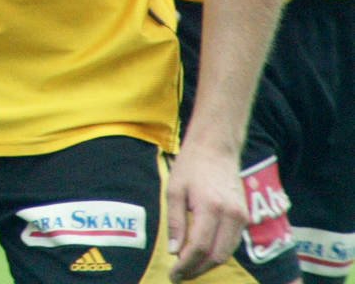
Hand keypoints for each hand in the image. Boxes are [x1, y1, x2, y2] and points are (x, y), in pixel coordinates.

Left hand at [163, 143, 247, 279]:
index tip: (173, 274)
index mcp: (210, 207)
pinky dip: (217, 254)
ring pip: (227, 253)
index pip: (200, 247)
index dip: (186, 265)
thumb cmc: (191, 166)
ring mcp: (242, 217)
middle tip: (180, 275)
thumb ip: (176, 222)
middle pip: (216, 256)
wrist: (216, 148)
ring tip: (188, 269)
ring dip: (208, 265)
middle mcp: (231, 215)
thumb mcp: (174, 190)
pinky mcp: (245, 217)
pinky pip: (232, 243)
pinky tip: (202, 256)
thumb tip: (175, 251)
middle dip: (197, 270)